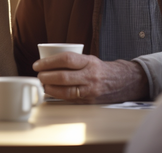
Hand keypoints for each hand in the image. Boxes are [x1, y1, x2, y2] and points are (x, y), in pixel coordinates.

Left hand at [32, 53, 148, 103]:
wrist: (123, 81)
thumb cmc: (101, 69)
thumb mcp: (89, 59)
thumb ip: (73, 61)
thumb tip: (48, 63)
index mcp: (89, 62)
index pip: (66, 59)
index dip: (49, 62)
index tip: (38, 64)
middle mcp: (90, 76)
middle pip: (63, 76)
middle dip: (46, 76)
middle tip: (38, 75)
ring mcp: (90, 90)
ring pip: (65, 91)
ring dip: (50, 88)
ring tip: (42, 84)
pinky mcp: (90, 101)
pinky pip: (70, 99)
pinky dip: (58, 95)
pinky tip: (51, 92)